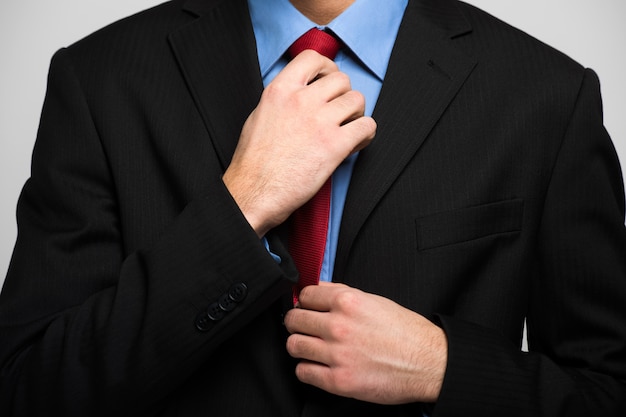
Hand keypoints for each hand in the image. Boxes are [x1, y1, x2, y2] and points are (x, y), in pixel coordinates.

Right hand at [222, 50, 375, 236]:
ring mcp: (320, 122)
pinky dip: (366, 134)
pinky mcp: (335, 145)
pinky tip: (355, 143)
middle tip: (340, 112)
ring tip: (348, 128)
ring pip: (357, 101)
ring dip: (356, 114)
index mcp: (280, 91)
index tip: (329, 79)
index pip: (312, 58)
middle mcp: (301, 101)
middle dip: (344, 95)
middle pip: (341, 80)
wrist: (254, 192)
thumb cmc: (253, 163)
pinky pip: (367, 126)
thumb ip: (282, 99)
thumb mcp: (259, 116)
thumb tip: (301, 94)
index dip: (327, 67)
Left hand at [284, 282, 446, 403]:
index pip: (305, 295)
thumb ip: (342, 293)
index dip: (304, 301)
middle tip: (304, 327)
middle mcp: (339, 326)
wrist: (429, 362)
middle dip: (296, 322)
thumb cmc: (406, 332)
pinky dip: (307, 368)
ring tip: (310, 346)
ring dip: (299, 345)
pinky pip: (303, 372)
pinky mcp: (339, 381)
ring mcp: (337, 354)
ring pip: (294, 345)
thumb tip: (318, 290)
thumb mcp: (375, 300)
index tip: (306, 307)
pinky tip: (318, 365)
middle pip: (294, 319)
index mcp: (348, 302)